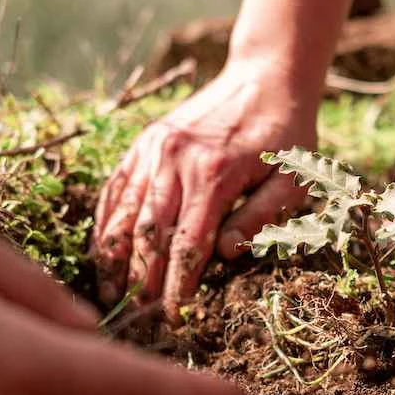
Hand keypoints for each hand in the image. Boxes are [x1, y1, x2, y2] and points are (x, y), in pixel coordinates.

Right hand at [92, 61, 318, 321]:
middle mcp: (175, 162)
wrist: (266, 75)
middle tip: (138, 318)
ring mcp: (154, 150)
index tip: (174, 318)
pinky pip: (115, 189)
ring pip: (122, 214)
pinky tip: (101, 252)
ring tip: (109, 295)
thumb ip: (260, 217)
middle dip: (141, 282)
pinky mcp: (143, 143)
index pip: (187, 245)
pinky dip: (104, 222)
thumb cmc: (287, 135)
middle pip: (147, 236)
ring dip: (113, 259)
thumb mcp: (293, 179)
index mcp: (215, 175)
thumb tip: (225, 253)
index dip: (177, 286)